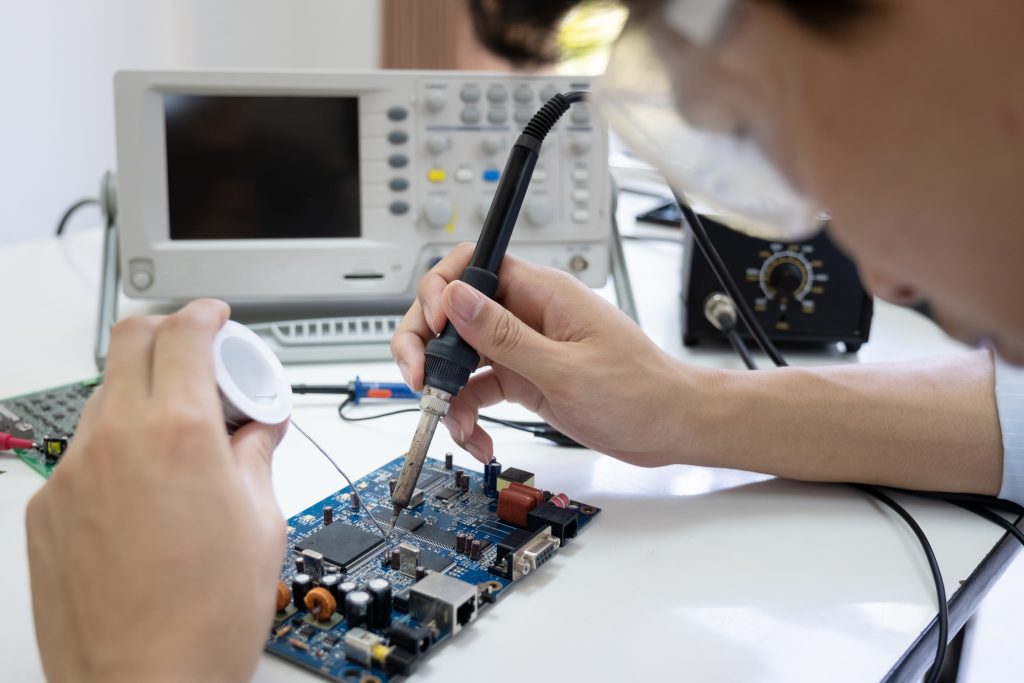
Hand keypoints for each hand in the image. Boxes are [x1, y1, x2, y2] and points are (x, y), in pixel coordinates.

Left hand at [26, 300, 286, 682]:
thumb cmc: (204, 618)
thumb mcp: (261, 522)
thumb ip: (255, 456)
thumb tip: (257, 431)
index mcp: (177, 433)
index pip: (184, 334)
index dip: (206, 316)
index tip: (216, 321)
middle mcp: (115, 441)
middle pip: (129, 343)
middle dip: (167, 335)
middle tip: (201, 365)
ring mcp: (72, 474)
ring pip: (105, 398)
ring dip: (144, 397)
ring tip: (182, 443)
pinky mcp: (47, 509)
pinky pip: (84, 452)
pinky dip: (118, 448)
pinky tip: (147, 492)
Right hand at [392, 244, 710, 466]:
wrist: (671, 426)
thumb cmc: (639, 391)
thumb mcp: (566, 369)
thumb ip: (505, 336)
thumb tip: (456, 298)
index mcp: (541, 293)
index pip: (472, 266)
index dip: (441, 291)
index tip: (433, 330)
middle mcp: (526, 314)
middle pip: (453, 313)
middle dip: (427, 347)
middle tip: (421, 381)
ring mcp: (523, 347)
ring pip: (460, 356)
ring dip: (446, 391)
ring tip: (457, 426)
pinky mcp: (524, 378)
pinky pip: (479, 388)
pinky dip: (468, 414)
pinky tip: (478, 439)